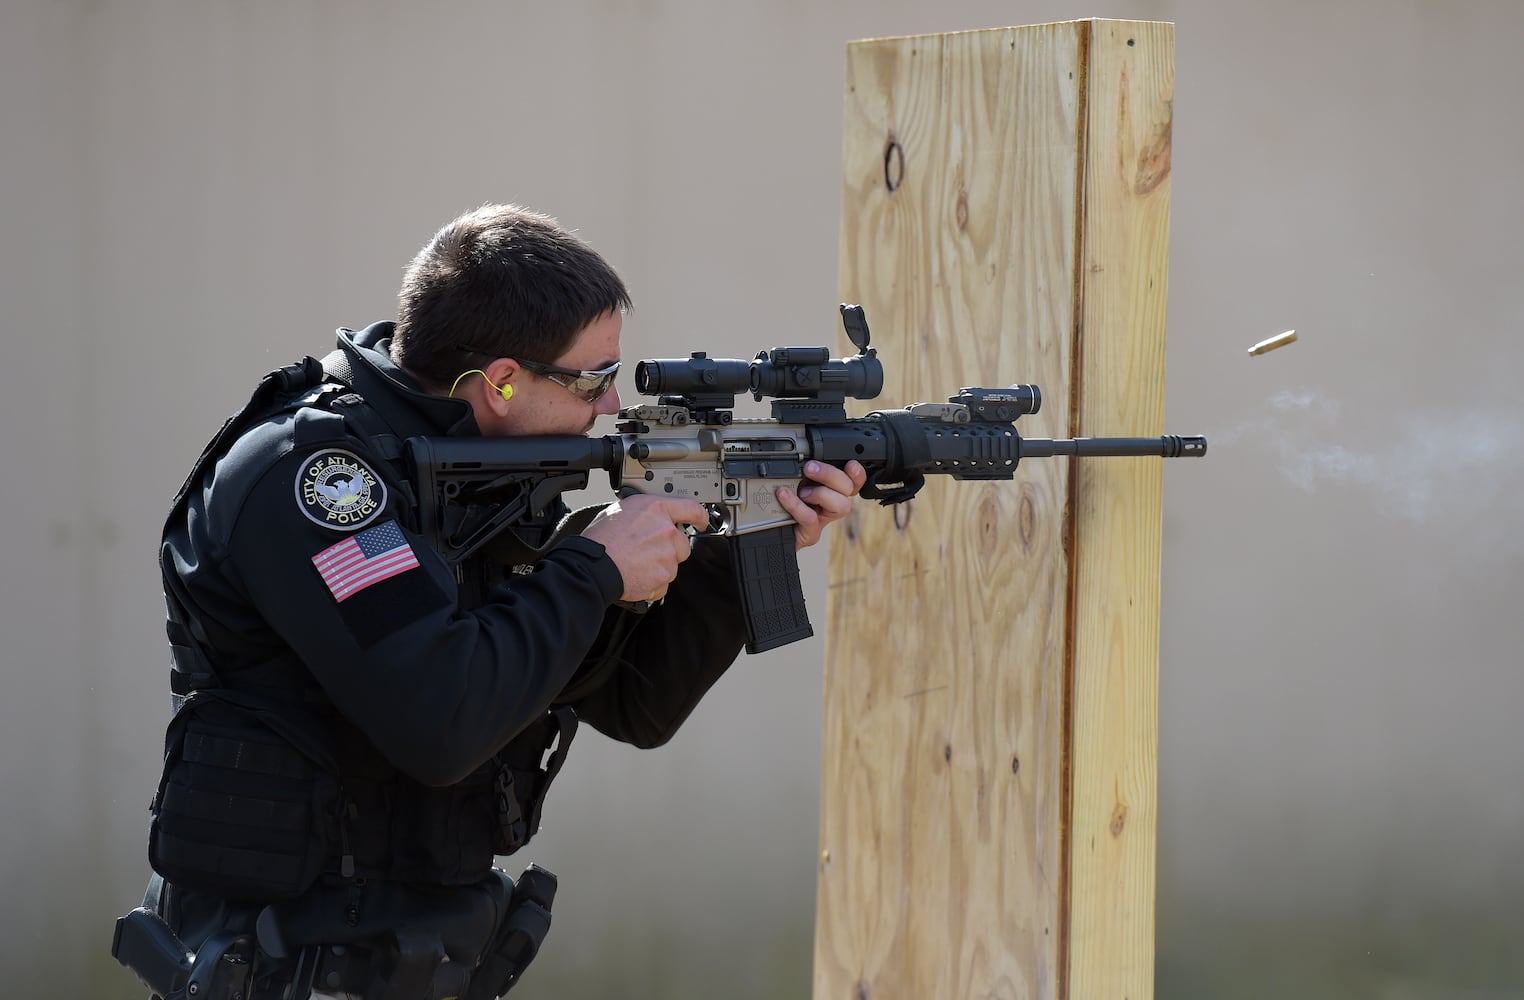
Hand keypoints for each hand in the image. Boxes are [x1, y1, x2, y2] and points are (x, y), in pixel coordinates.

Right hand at [582, 494, 709, 601]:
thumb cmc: (600, 539)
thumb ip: (641, 511)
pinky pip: (663, 582)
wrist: (592, 566)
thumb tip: (644, 513)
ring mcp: (667, 556)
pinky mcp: (663, 578)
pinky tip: (636, 575)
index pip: (691, 509)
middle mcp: (667, 531)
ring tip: (635, 563)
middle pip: (682, 542)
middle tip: (646, 550)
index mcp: (656, 510)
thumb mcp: (619, 510)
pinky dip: (652, 582)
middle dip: (669, 548)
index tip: (702, 522)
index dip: (700, 516)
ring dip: (659, 565)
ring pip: (672, 564)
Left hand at [777, 460, 866, 550]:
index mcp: (831, 489)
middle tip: (809, 468)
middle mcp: (832, 505)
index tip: (850, 464)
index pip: (854, 480)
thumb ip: (803, 471)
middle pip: (849, 489)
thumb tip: (803, 457)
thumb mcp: (792, 481)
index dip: (857, 473)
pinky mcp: (810, 534)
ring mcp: (823, 521)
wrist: (767, 530)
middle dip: (831, 475)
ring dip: (821, 493)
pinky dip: (796, 504)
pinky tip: (783, 495)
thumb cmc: (782, 504)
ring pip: (841, 506)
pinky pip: (810, 518)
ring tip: (801, 491)